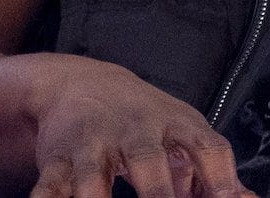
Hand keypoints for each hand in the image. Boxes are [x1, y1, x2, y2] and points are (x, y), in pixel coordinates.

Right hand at [23, 54, 253, 197]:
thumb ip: (215, 174)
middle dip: (157, 197)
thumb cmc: (145, 123)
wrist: (78, 83)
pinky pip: (48, 186)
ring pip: (90, 176)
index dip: (221, 180)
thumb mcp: (184, 135)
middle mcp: (133, 131)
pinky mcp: (57, 159)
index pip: (205, 147)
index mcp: (174, 124)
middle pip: (147, 162)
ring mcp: (92, 143)